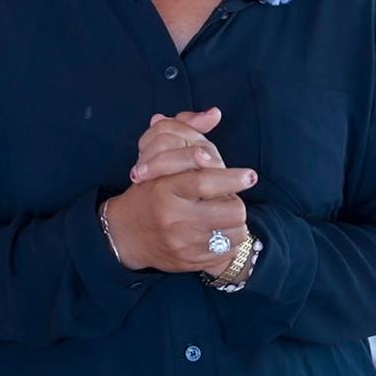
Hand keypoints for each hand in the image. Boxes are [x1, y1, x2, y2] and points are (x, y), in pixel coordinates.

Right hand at [105, 109, 255, 273]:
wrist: (125, 235)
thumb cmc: (148, 192)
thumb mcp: (159, 162)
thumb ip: (185, 133)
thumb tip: (215, 113)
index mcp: (165, 189)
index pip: (205, 182)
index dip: (232, 178)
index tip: (250, 176)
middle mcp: (174, 218)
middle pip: (230, 210)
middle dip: (236, 203)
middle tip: (231, 199)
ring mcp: (183, 243)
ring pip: (233, 233)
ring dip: (236, 223)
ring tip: (225, 216)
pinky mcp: (190, 262)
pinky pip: (226, 252)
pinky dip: (228, 241)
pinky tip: (218, 233)